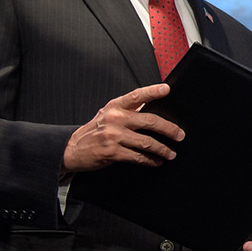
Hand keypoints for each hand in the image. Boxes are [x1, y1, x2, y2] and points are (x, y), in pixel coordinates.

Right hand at [61, 84, 183, 172]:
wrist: (71, 149)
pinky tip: (157, 161)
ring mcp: (113, 136)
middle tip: (180, 135)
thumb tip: (152, 106)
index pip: (137, 96)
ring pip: (147, 142)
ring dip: (163, 149)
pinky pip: (138, 156)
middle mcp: (115, 119)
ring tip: (171, 153)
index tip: (166, 89)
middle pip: (150, 121)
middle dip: (169, 129)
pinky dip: (150, 160)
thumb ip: (128, 110)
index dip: (152, 91)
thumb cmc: (94, 131)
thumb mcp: (108, 114)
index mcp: (115, 106)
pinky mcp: (112, 152)